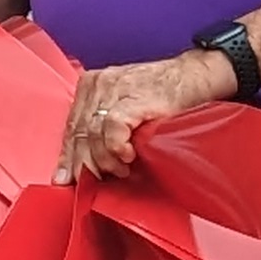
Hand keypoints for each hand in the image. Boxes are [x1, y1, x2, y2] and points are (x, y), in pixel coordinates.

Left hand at [55, 50, 232, 185]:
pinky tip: (126, 156)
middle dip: (82, 162)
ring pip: (92, 132)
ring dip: (102, 159)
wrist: (195, 76)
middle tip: (90, 183)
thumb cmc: (162, 95)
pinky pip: (113, 127)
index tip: (65, 178)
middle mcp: (99, 84)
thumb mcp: (125, 106)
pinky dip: (116, 146)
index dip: (68, 155)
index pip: (71, 125)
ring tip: (117, 172)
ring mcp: (115, 89)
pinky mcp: (134, 98)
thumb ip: (103, 128)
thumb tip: (82, 162)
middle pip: (79, 131)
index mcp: (92, 85)